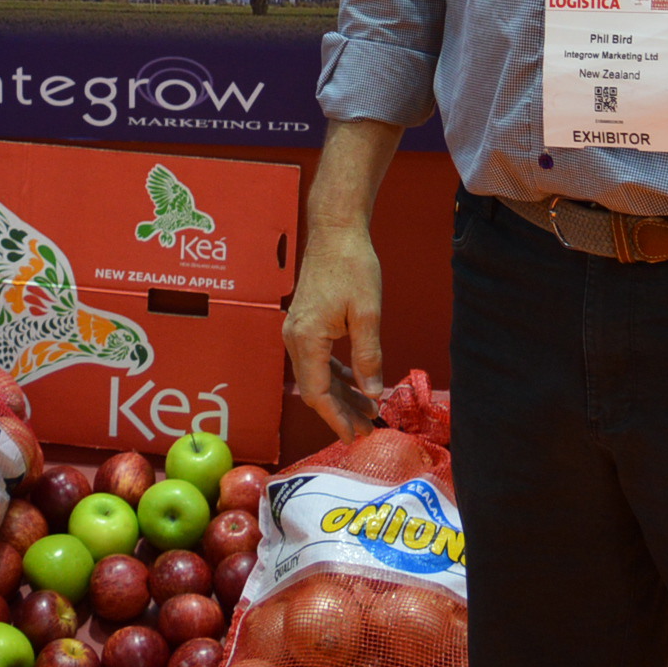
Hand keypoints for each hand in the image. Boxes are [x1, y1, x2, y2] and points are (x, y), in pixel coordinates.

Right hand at [283, 220, 386, 440]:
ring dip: (341, 396)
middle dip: (342, 413)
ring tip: (369, 411)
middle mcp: (294, 339)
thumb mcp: (367, 314)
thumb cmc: (352, 266)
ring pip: (317, 376)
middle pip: (316, 389)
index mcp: (306, 339)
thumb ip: (368, 356)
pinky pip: (318, 359)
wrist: (334, 231)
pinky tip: (357, 384)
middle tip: (369, 429)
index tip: (356, 436)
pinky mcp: (305, 324)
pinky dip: (337, 375)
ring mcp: (297, 331)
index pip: (317, 393)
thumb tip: (372, 393)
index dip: (337, 419)